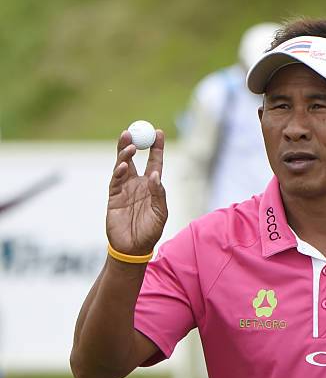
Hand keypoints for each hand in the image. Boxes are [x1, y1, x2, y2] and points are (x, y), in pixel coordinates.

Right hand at [106, 129, 167, 254]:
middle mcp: (137, 183)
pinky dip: (118, 171)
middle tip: (134, 130)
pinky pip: (114, 180)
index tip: (158, 132)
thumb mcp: (160, 212)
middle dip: (134, 143)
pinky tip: (122, 166)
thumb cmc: (150, 231)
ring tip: (131, 146)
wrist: (133, 247)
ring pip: (122, 164)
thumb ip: (158, 193)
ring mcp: (124, 188)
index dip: (156, 147)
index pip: (154, 161)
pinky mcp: (113, 196)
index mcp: (152, 185)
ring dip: (124, 153)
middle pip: (134, 158)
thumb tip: (155, 175)